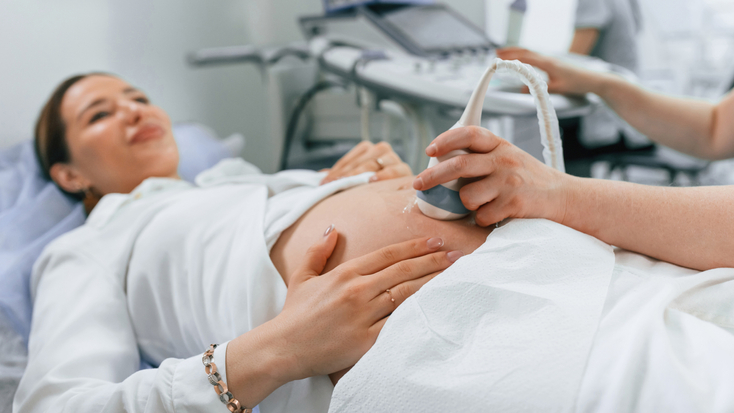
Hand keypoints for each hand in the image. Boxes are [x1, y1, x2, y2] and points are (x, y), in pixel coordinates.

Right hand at [274, 227, 459, 382]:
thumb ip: (318, 251)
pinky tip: (435, 307)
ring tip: (454, 276)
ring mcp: (362, 315)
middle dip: (433, 261)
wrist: (283, 348)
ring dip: (432, 283)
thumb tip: (333, 229)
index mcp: (344, 273)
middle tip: (457, 255)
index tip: (436, 242)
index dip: (414, 246)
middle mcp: (356, 290)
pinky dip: (417, 314)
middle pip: (403, 271)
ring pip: (406, 294)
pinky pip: (398, 324)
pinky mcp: (365, 340)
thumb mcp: (302, 277)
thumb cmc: (294, 314)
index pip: (387, 254)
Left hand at [321, 141, 411, 184]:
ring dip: (360, 174)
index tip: (323, 183)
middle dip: (345, 174)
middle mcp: (381, 149)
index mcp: (367, 149)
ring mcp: (393, 158)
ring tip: (351, 182)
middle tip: (333, 185)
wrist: (401, 190)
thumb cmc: (374, 184)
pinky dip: (383, 175)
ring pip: (374, 163)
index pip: (348, 160)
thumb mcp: (355, 178)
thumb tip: (318, 178)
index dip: (334, 172)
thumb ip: (339, 175)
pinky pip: (394, 170)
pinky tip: (373, 181)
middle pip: (359, 161)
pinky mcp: (404, 170)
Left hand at [412, 126, 570, 226]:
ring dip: (468, 205)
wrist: (563, 197)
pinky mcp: (514, 203)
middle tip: (419, 184)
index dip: (445, 140)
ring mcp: (509, 182)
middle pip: (459, 165)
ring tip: (483, 203)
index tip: (430, 150)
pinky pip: (481, 216)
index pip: (468, 134)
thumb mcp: (508, 159)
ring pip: (467, 196)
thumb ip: (481, 159)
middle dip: (433, 176)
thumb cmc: (528, 180)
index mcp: (500, 145)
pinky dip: (484, 219)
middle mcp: (504, 160)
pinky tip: (497, 214)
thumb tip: (441, 165)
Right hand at [496, 47, 600, 95]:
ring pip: (530, 52)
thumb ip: (540, 89)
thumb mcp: (557, 88)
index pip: (526, 58)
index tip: (500, 59)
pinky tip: (521, 60)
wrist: (592, 80)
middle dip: (511, 51)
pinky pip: (535, 57)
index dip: (512, 58)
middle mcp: (548, 59)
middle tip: (497, 52)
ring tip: (505, 54)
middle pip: (526, 51)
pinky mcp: (553, 63)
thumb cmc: (577, 83)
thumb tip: (523, 90)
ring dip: (517, 52)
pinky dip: (525, 56)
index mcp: (548, 63)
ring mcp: (550, 60)